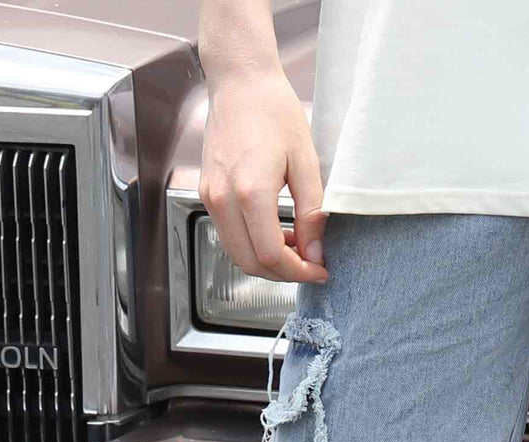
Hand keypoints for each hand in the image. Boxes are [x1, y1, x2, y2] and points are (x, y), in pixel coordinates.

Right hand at [199, 66, 328, 283]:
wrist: (240, 81)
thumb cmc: (273, 111)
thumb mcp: (306, 162)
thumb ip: (312, 212)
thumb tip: (315, 252)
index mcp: (250, 191)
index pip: (272, 256)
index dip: (299, 272)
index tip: (320, 270)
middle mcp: (224, 199)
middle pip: (251, 263)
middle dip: (284, 274)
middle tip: (311, 265)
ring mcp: (211, 196)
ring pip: (238, 254)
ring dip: (268, 262)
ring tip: (297, 248)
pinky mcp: (208, 193)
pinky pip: (230, 235)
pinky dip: (253, 245)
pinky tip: (277, 233)